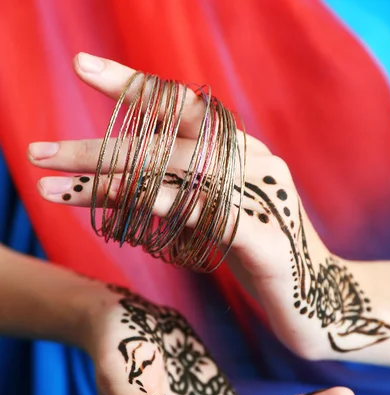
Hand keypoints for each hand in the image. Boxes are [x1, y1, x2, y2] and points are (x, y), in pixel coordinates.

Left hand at [30, 53, 389, 361]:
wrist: (319, 302)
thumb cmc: (264, 258)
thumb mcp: (218, 217)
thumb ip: (186, 191)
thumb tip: (128, 177)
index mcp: (242, 153)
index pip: (185, 107)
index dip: (136, 85)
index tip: (84, 68)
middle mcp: (253, 164)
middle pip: (166, 140)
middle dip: (98, 145)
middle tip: (40, 152)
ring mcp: (261, 198)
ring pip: (178, 174)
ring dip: (111, 179)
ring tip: (55, 189)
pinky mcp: (266, 238)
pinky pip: (206, 214)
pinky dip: (161, 207)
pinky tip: (117, 208)